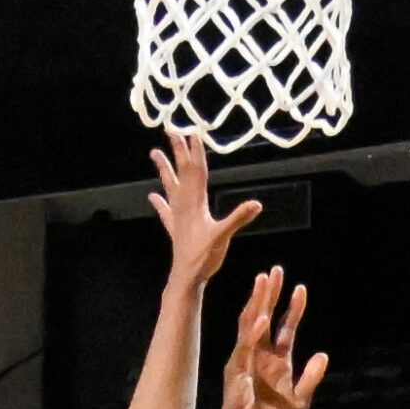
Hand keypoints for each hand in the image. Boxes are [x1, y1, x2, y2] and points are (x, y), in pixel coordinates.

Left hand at [149, 128, 260, 287]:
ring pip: (170, 186)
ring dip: (164, 170)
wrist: (186, 278)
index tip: (192, 131)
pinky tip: (152, 196)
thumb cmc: (203, 258)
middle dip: (178, 151)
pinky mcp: (176, 229)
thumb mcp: (223, 237)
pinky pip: (166, 211)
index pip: (196, 170)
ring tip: (155, 153)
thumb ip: (238, 219)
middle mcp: (184, 205)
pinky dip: (160, 202)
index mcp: (195, 203)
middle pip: (181, 172)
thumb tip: (256, 204)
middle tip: (171, 130)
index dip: (195, 151)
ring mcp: (178, 217)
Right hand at [218, 267, 327, 408]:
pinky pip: (245, 348)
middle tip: (274, 270)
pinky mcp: (236, 370)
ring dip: (257, 303)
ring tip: (263, 281)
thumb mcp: (301, 400)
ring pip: (251, 324)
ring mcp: (247, 360)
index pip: (286, 327)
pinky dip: (252, 334)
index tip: (300, 288)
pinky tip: (260, 319)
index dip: (293, 308)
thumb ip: (311, 377)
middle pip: (266, 317)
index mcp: (278, 360)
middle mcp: (261, 355)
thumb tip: (323, 355)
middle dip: (270, 294)